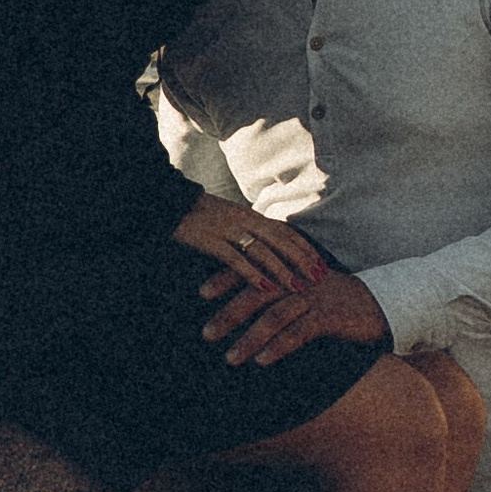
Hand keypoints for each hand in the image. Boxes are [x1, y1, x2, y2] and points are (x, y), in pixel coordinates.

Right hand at [171, 194, 327, 297]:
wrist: (168, 203)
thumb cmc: (200, 214)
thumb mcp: (230, 218)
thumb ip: (249, 230)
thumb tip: (268, 246)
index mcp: (251, 215)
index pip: (286, 231)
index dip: (305, 248)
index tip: (322, 263)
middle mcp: (245, 221)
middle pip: (281, 241)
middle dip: (302, 260)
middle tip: (321, 278)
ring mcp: (229, 230)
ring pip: (263, 251)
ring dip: (283, 270)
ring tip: (299, 287)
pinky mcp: (212, 241)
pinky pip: (237, 260)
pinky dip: (253, 274)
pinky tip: (266, 288)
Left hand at [203, 265, 390, 367]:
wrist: (385, 302)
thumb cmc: (342, 299)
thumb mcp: (311, 287)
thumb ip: (284, 289)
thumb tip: (249, 300)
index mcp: (292, 268)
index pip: (253, 268)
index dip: (226, 278)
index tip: (200, 293)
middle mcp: (300, 279)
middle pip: (257, 292)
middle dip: (229, 313)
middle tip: (206, 334)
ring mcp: (315, 297)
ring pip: (275, 315)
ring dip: (250, 338)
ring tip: (230, 358)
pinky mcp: (330, 317)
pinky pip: (299, 332)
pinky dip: (279, 346)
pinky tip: (263, 361)